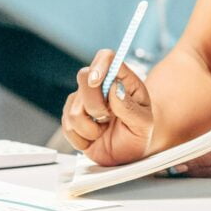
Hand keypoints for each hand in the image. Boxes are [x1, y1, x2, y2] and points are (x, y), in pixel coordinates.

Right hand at [61, 51, 153, 165]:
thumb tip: (114, 88)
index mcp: (122, 80)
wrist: (127, 153)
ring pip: (73, 110)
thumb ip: (130, 107)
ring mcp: (83, 101)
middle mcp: (100, 86)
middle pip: (83, 78)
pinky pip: (67, 127)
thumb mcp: (143, 123)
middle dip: (95, 105)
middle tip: (108, 118)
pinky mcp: (70, 118)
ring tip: (103, 130)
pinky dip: (82, 139)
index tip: (96, 81)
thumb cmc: (138, 133)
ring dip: (91, 128)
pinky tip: (94, 137)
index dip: (99, 65)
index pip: (107, 58)